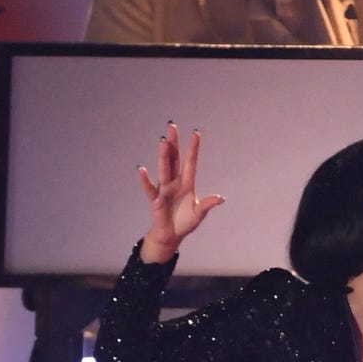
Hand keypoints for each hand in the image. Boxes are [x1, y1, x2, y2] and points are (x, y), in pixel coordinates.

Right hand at [138, 123, 224, 262]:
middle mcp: (175, 182)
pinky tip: (141, 170)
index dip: (193, 148)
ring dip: (164, 156)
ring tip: (163, 142)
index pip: (190, 162)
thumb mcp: (199, 214)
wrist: (171, 235)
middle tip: (172, 125)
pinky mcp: (155, 200)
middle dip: (174, 143)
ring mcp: (164, 189)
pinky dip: (145, 180)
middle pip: (174, 159)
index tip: (196, 133)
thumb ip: (208, 204)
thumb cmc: (185, 222)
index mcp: (187, 183)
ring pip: (164, 169)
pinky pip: (149, 189)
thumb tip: (220, 198)